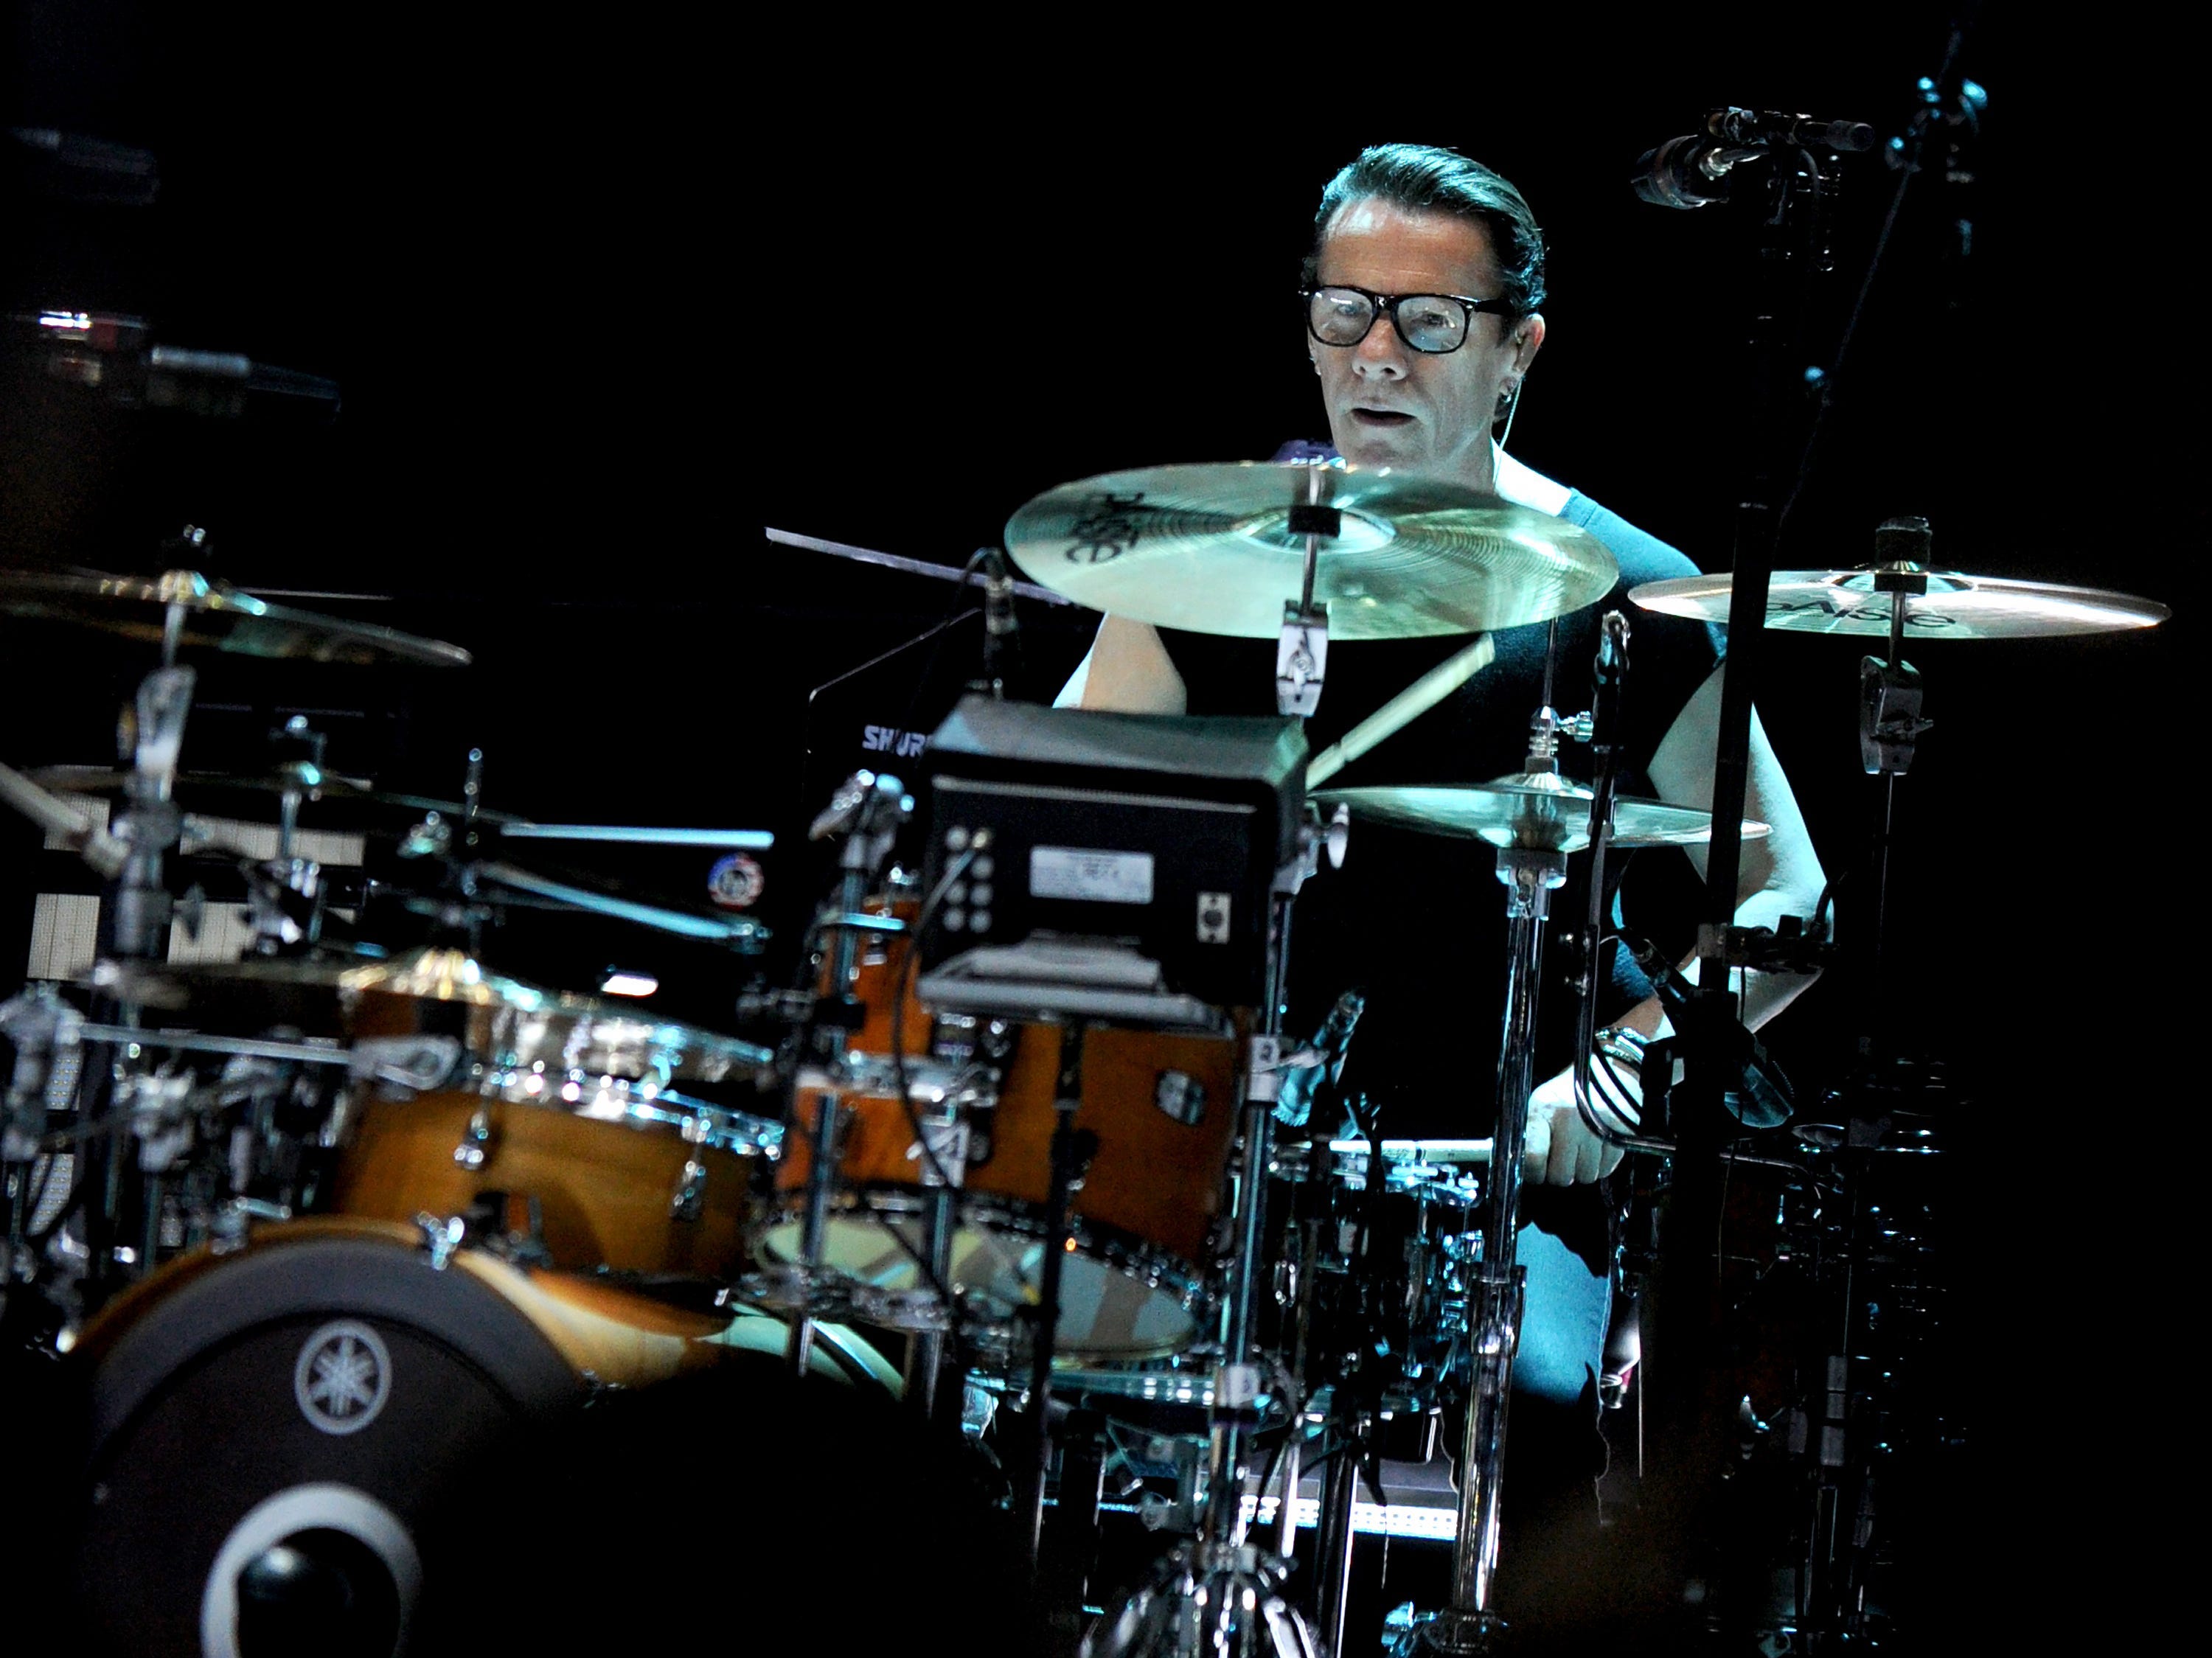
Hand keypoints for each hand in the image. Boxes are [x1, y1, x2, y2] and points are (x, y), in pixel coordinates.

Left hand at [1520, 1066, 1629, 1186]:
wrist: (1605, 1074)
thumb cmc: (1567, 1094)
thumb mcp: (1541, 1105)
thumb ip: (1530, 1136)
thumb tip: (1523, 1168)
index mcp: (1544, 1109)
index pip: (1534, 1157)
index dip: (1533, 1172)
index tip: (1536, 1171)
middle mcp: (1570, 1118)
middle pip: (1561, 1175)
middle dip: (1559, 1173)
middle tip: (1560, 1159)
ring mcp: (1597, 1127)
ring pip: (1586, 1177)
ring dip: (1581, 1170)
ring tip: (1580, 1150)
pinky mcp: (1620, 1134)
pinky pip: (1606, 1170)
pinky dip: (1601, 1165)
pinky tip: (1596, 1148)